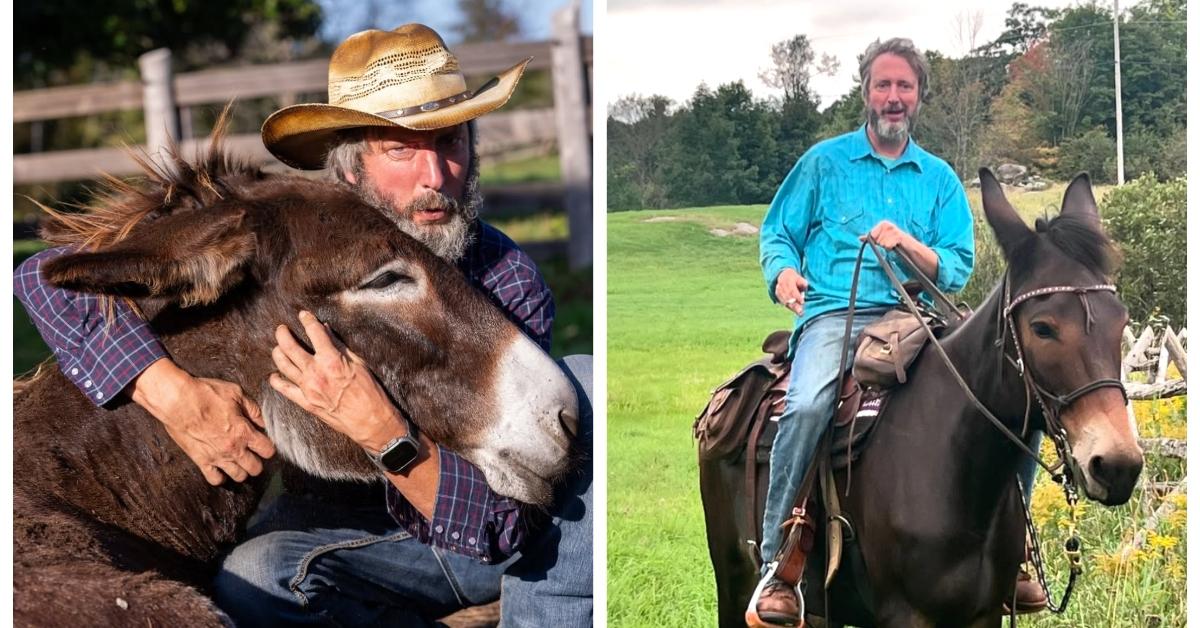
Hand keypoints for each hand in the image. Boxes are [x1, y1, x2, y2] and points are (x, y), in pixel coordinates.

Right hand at [131, 358, 275, 484]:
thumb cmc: (205, 394)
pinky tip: (221, 468)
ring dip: (242, 470)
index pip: (267, 450)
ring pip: (239, 476)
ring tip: (239, 461)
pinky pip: (215, 479)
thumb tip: (264, 421)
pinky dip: (220, 476)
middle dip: (257, 461)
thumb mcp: (236, 394)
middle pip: (256, 468)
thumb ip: (253, 410)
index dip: (269, 447)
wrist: (177, 401)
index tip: (265, 443)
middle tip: (253, 453)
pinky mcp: (200, 460)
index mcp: (244, 432)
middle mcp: (233, 448)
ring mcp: (217, 457)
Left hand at [268, 310, 404, 451]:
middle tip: (282, 329)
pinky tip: (275, 375)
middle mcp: (315, 372)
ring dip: (277, 352)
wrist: (370, 421)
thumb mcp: (359, 363)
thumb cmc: (369, 392)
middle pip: (290, 347)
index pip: (314, 332)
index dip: (307, 320)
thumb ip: (339, 346)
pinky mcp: (305, 402)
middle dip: (283, 334)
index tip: (303, 315)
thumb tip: (326, 331)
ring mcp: (308, 388)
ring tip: (278, 347)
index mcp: (331, 359)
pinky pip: (284, 389)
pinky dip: (276, 380)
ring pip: (283, 365)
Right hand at [774, 268, 808, 315]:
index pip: (792, 290)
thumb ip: (803, 283)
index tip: (802, 302)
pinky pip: (782, 302)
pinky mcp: (777, 294)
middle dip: (794, 305)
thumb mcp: (800, 278)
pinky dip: (789, 306)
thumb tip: (804, 288)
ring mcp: (778, 290)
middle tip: (800, 311)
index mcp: (788, 280)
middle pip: (788, 297)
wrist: (783, 275)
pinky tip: (795, 310)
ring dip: (792, 307)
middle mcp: (782, 285)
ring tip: (799, 313)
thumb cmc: (795, 278)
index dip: (797, 296)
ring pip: (785, 300)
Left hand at [861, 220, 913, 250]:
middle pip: (877, 240)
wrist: (906, 243)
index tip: (882, 239)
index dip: (876, 240)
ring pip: (882, 243)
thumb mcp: (879, 238)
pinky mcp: (899, 236)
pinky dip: (890, 247)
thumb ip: (869, 238)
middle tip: (888, 241)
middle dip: (881, 243)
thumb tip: (859, 238)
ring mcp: (894, 230)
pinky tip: (894, 245)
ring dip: (886, 246)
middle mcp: (888, 225)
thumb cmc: (891, 240)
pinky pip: (888, 245)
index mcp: (883, 223)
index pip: (872, 235)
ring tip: (891, 243)